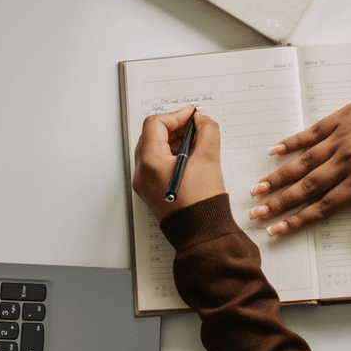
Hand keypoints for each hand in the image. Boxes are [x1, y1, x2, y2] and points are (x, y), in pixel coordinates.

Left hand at [130, 106, 225, 221]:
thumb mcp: (209, 159)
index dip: (176, 116)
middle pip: (151, 136)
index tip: (193, 115)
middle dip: (173, 128)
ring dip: (171, 141)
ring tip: (194, 142)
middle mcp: (142, 173)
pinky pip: (155, 165)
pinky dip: (169, 156)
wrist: (202, 234)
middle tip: (194, 126)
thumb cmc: (203, 203)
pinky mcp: (150, 192)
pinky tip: (189, 158)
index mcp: (150, 163)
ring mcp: (144, 184)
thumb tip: (201, 118)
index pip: (155, 124)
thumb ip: (207, 131)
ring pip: (152, 150)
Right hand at [250, 95, 350, 248]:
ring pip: (303, 163)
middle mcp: (346, 163)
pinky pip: (310, 134)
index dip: (297, 221)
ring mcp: (339, 141)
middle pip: (306, 188)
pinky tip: (273, 151)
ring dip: (278, 177)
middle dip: (279, 203)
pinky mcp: (338, 120)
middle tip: (256, 213)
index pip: (323, 208)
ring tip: (257, 189)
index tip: (276, 231)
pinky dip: (291, 143)